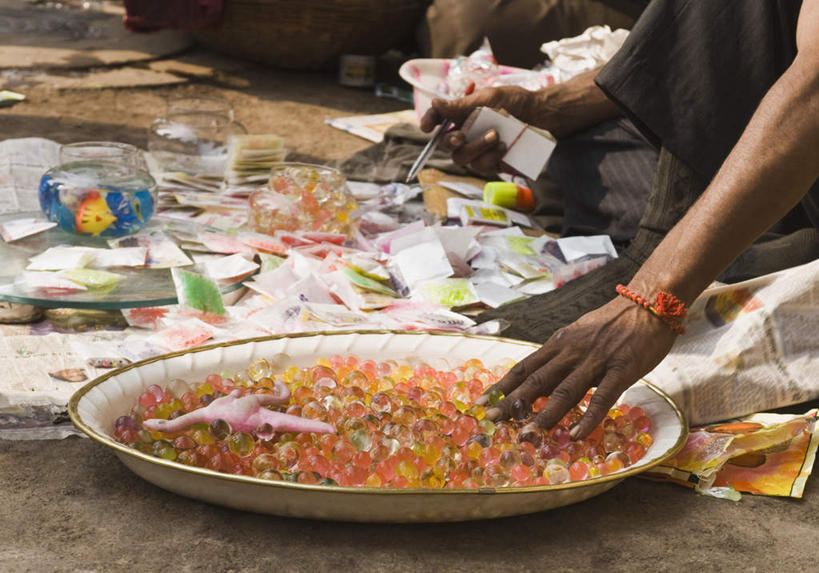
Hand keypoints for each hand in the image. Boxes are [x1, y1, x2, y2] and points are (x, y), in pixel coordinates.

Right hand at [419, 86, 534, 175]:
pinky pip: (481, 167)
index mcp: (461, 114)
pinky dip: (491, 158)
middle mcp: (466, 133)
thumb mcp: (489, 98)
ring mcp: (477, 150)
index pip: (438, 119)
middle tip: (462, 136)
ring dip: (476, 148)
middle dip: (452, 141)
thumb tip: (435, 103)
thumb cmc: (515, 102)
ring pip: (462, 158)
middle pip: (446, 144)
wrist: (542, 115)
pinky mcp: (491, 163)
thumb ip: (462, 105)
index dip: (429, 122)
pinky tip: (504, 148)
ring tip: (496, 136)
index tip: (427, 126)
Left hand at [480, 296, 678, 439]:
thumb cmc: (613, 325)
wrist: (648, 304)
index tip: (482, 404)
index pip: (524, 368)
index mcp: (559, 344)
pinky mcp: (621, 370)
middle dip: (513, 403)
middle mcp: (571, 351)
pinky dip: (588, 416)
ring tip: (528, 436)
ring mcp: (595, 361)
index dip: (503, 387)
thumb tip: (537, 380)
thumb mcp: (578, 336)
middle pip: (536, 380)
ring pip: (564, 391)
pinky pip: (603, 397)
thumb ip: (560, 357)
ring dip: (544, 415)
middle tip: (492, 423)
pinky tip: (575, 434)